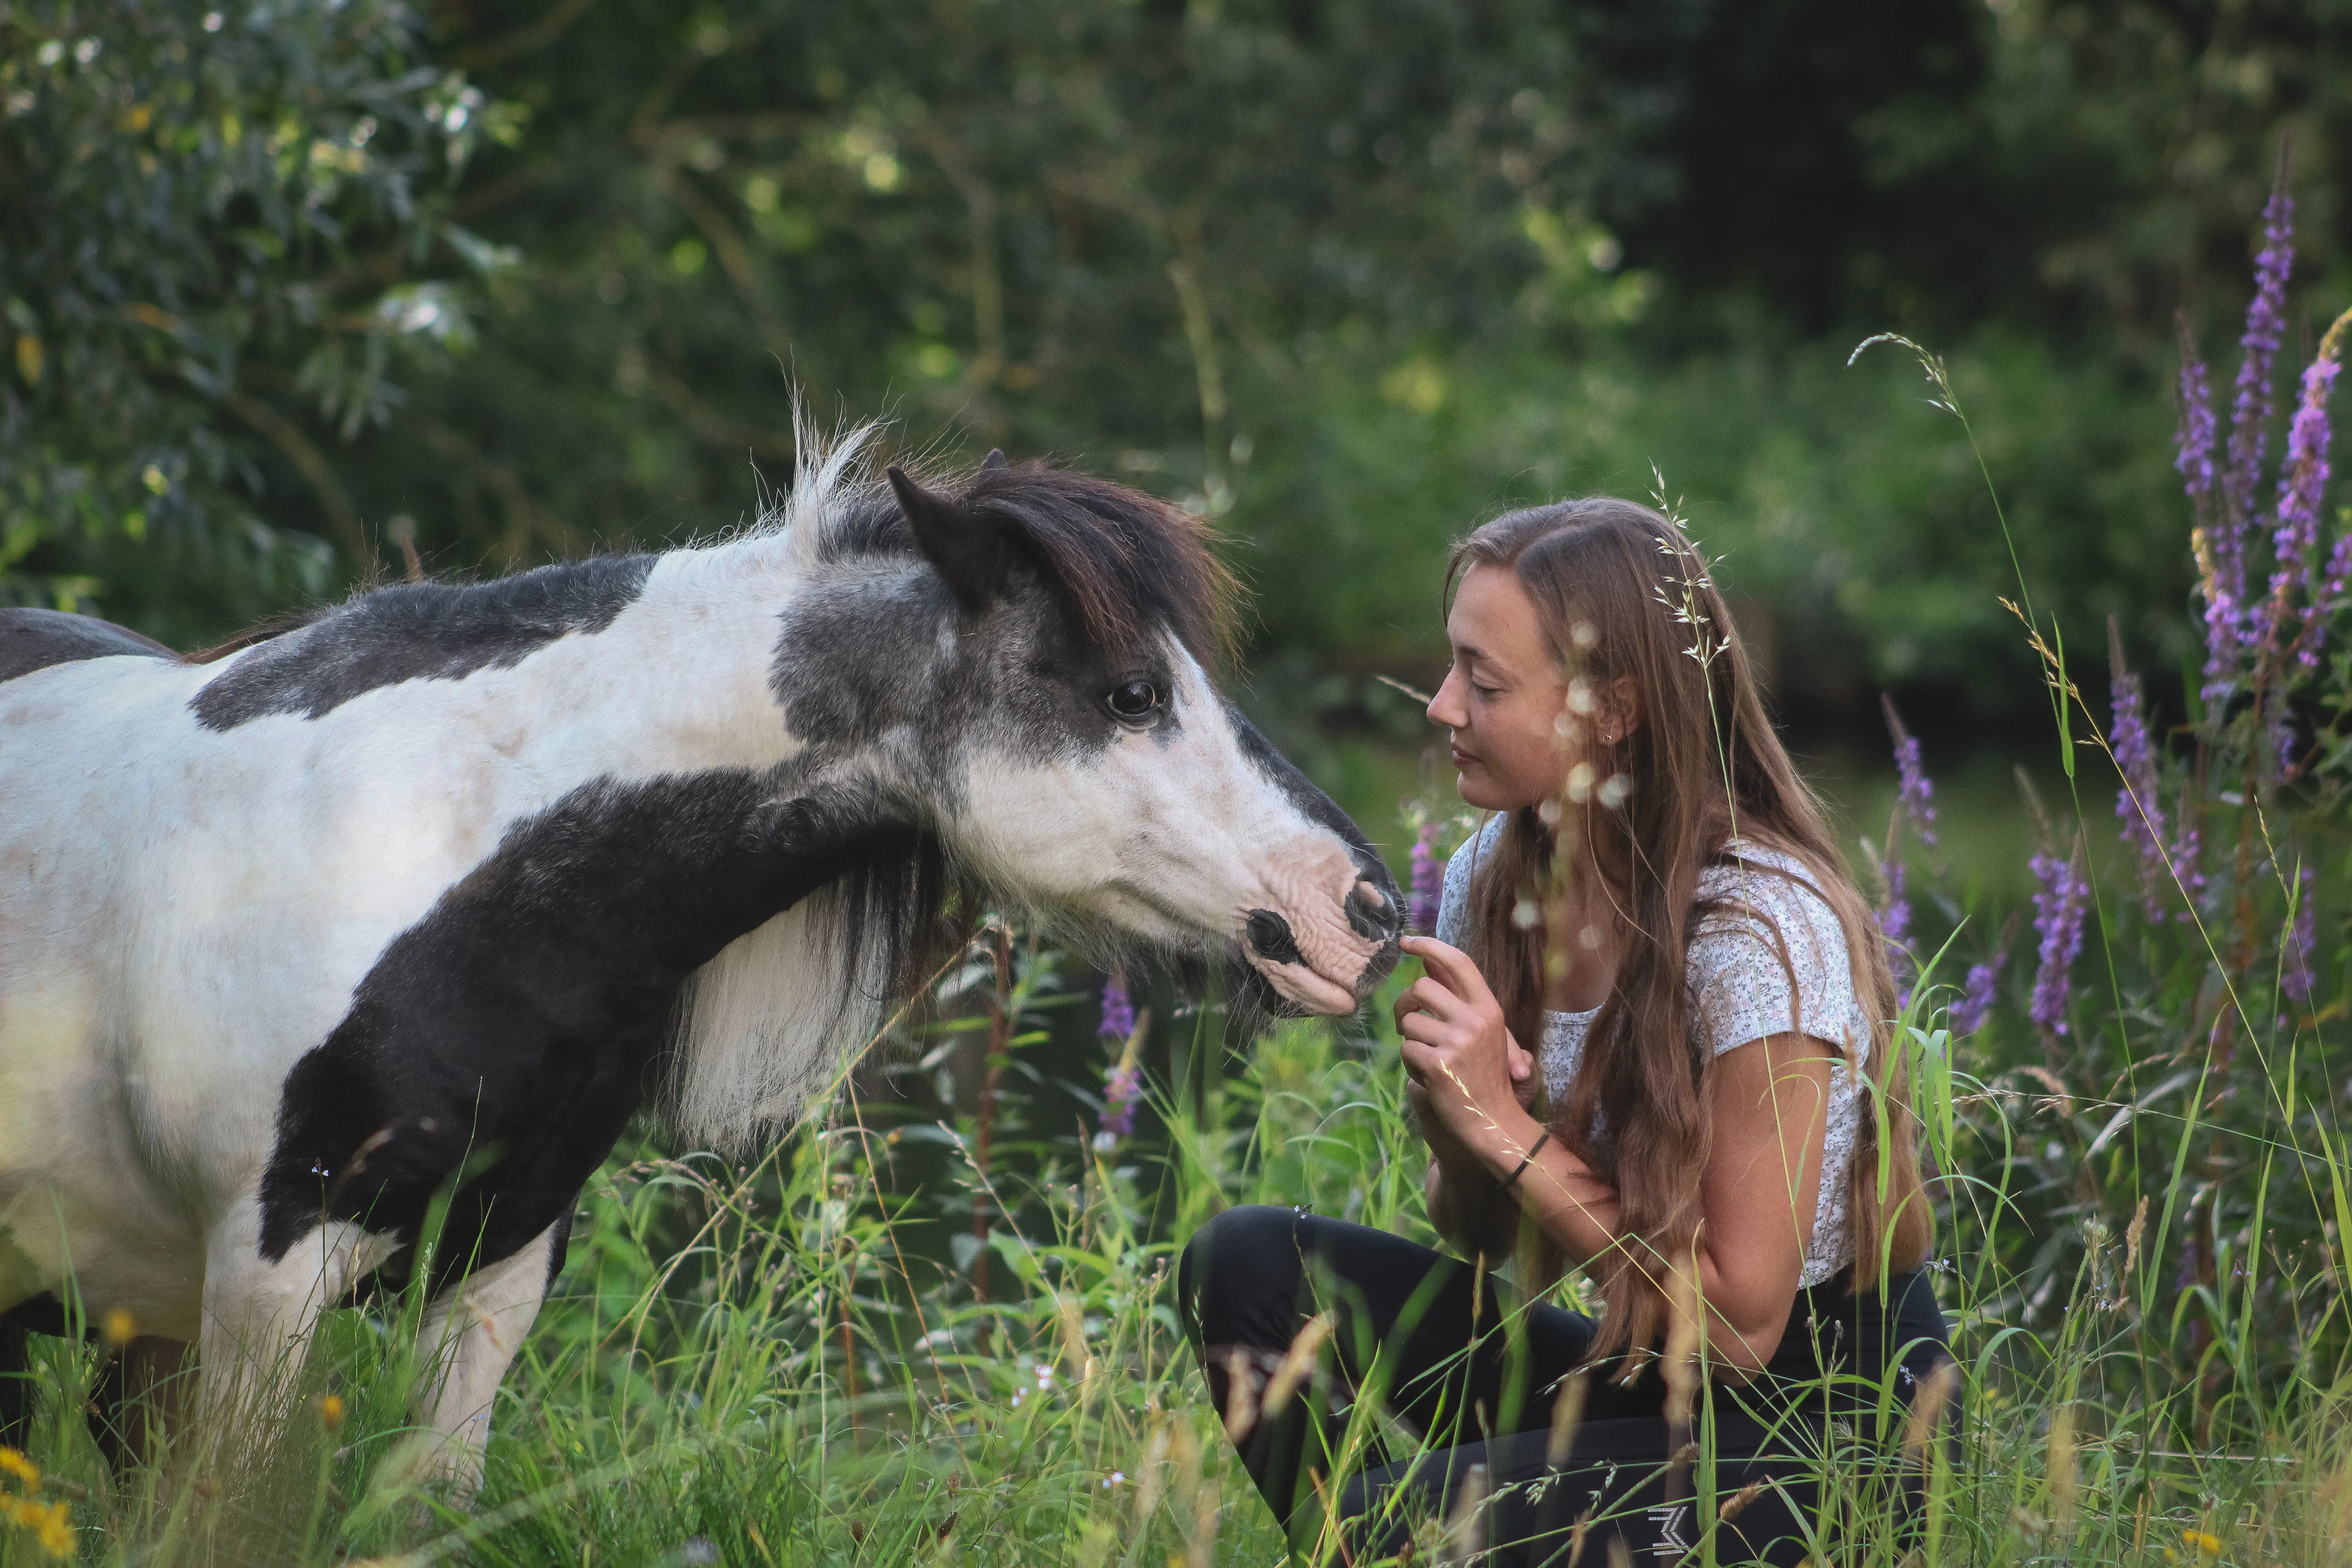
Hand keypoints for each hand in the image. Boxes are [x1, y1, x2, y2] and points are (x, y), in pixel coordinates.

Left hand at [1393, 936, 1539, 1166]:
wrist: (1493, 1122)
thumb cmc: (1485, 1077)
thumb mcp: (1483, 1033)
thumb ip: (1459, 999)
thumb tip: (1428, 962)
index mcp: (1488, 1008)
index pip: (1459, 962)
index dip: (1430, 946)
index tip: (1407, 941)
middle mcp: (1475, 1020)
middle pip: (1421, 987)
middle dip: (1405, 1004)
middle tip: (1408, 1023)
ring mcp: (1457, 1043)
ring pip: (1408, 1021)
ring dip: (1410, 1041)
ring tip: (1429, 1060)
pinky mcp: (1439, 1065)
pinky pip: (1406, 1050)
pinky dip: (1411, 1064)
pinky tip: (1429, 1077)